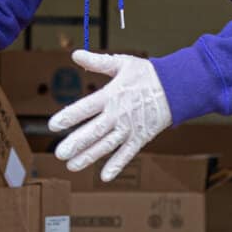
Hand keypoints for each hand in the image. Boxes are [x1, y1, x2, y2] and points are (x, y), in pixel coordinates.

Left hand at [48, 50, 171, 182]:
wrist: (177, 87)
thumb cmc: (147, 74)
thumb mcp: (122, 63)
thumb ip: (98, 62)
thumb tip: (75, 54)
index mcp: (111, 95)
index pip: (86, 107)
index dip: (69, 116)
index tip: (53, 125)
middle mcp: (118, 114)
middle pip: (94, 131)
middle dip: (76, 143)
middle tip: (59, 153)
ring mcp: (130, 128)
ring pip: (107, 145)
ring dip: (89, 157)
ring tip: (72, 165)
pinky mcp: (141, 138)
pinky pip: (128, 154)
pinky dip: (117, 165)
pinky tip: (104, 177)